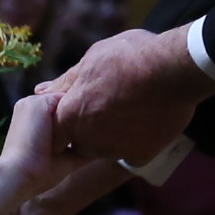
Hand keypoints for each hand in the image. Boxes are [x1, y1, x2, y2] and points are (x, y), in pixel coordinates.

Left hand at [39, 26, 214, 163]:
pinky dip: (136, 141)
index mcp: (70, 116)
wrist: (173, 70)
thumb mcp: (91, 60)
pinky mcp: (139, 157)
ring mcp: (114, 151)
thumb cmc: (129, 57)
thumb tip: (40, 90)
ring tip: (131, 107)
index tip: (86, 101)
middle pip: (82, 140)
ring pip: (106, 148)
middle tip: (111, 102)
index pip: (58, 128)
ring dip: (113, 134)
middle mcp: (87, 140)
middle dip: (90, 126)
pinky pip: (131, 153)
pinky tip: (145, 120)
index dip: (71, 115)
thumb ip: (65, 82)